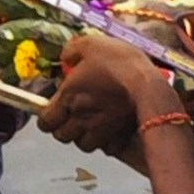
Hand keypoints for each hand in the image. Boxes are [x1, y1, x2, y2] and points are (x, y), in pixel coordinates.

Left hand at [41, 34, 177, 161]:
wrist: (147, 83)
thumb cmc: (117, 62)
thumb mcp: (90, 45)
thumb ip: (72, 51)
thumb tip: (65, 58)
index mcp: (69, 97)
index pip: (46, 121)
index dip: (46, 119)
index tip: (51, 112)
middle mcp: (81, 118)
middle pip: (62, 137)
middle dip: (63, 129)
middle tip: (70, 118)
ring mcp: (100, 130)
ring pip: (84, 145)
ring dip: (83, 137)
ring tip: (89, 126)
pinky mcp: (119, 137)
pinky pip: (107, 148)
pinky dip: (106, 143)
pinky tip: (110, 132)